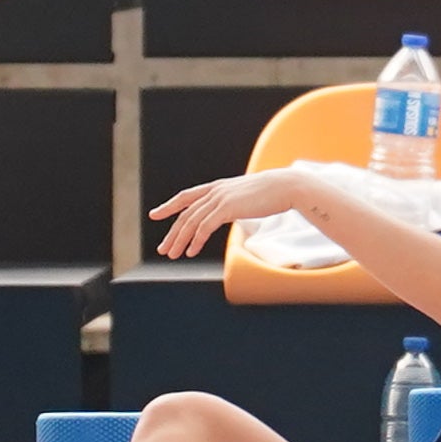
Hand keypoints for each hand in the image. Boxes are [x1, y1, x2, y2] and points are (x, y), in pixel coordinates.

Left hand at [149, 169, 313, 260]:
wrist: (285, 186)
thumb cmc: (271, 193)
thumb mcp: (245, 196)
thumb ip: (233, 202)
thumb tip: (229, 212)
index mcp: (217, 187)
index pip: (186, 196)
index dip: (169, 205)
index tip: (155, 214)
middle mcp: (215, 191)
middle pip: (186, 213)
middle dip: (172, 233)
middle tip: (163, 249)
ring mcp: (220, 198)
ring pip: (192, 222)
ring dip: (180, 240)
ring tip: (173, 255)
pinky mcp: (227, 208)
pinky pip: (204, 227)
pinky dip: (195, 240)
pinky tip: (191, 252)